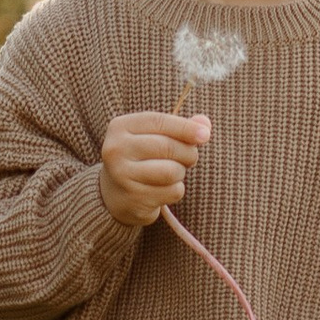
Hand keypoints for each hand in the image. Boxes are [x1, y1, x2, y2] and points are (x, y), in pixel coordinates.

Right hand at [98, 108, 211, 228]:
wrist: (114, 195)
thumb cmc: (141, 158)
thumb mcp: (155, 136)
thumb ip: (181, 127)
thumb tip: (204, 124)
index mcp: (120, 127)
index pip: (159, 121)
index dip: (186, 127)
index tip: (205, 135)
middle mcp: (116, 149)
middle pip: (167, 147)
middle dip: (188, 153)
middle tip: (189, 158)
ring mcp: (122, 176)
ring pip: (172, 171)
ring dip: (181, 172)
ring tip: (174, 172)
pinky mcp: (133, 198)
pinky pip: (172, 192)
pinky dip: (176, 190)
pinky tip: (164, 189)